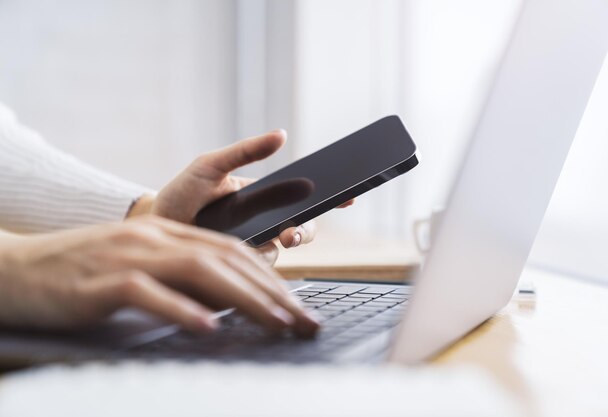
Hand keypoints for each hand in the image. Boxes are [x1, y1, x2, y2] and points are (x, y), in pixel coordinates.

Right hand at [0, 216, 319, 335]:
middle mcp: (156, 238)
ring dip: (245, 300)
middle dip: (273, 293)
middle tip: (303, 322)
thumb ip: (183, 277)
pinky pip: (149, 293)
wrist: (18, 267)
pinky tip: (208, 327)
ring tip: (276, 324)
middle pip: (227, 261)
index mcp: (169, 232)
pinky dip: (182, 309)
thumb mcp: (142, 267)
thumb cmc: (84, 272)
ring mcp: (130, 255)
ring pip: (200, 271)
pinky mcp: (103, 280)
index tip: (297, 305)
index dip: (271, 278)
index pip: (233, 251)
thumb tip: (229, 303)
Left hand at [130, 130, 352, 263]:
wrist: (153, 225)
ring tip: (275, 237)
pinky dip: (258, 260)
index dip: (329, 198)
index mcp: (264, 197)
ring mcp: (252, 246)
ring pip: (282, 251)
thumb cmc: (183, 193)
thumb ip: (245, 152)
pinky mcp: (238, 268)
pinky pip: (258, 267)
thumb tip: (280, 134)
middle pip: (302, 229)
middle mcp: (263, 224)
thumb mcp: (211, 166)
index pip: (302, 198)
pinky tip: (246, 253)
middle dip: (306, 230)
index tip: (349, 196)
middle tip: (293, 230)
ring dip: (281, 246)